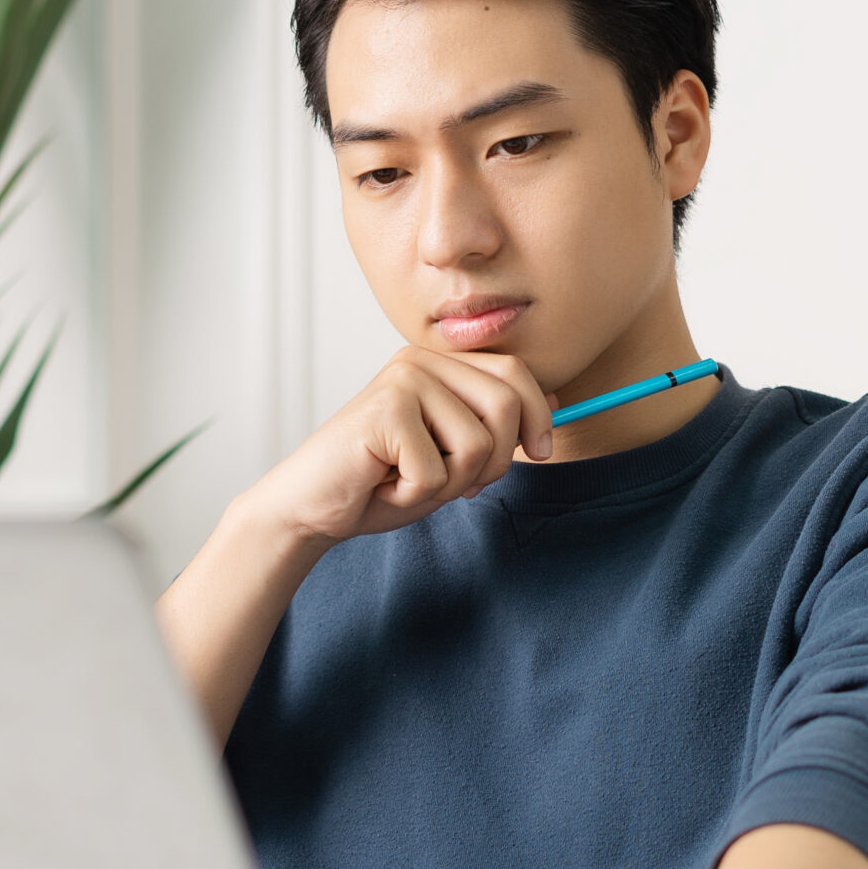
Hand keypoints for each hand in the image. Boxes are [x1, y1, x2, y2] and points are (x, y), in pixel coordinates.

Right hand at [243, 347, 553, 547]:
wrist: (313, 507)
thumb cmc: (380, 481)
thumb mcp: (452, 454)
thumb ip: (494, 427)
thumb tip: (554, 403)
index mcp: (439, 364)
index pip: (516, 373)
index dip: (538, 417)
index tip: (539, 452)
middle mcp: (420, 361)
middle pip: (506, 404)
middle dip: (496, 460)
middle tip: (454, 482)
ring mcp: (401, 381)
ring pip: (478, 445)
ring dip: (449, 483)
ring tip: (407, 479)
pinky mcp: (384, 410)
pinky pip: (437, 470)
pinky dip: (415, 494)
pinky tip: (384, 483)